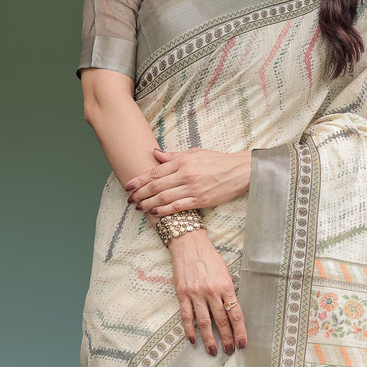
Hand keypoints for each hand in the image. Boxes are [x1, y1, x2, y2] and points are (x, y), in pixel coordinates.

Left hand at [126, 148, 249, 216]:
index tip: (128, 186)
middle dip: (140, 194)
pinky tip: (155, 213)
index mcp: (182, 161)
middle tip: (130, 199)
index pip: (155, 172)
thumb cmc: (216, 161)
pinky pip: (178, 207)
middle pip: (156, 186)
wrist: (239, 171)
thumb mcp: (194, 153)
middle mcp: (185, 174)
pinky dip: (164, 210)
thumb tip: (154, 154)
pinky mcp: (201, 200)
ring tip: (138, 208)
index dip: (139, 180)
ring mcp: (193, 188)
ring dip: (148, 204)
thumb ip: (173, 156)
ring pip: (164, 198)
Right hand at [167, 230, 246, 355]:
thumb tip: (232, 311)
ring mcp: (196, 294)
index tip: (242, 343)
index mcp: (226, 286)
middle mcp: (211, 291)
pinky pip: (187, 316)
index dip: (239, 331)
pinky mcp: (182, 294)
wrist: (189, 244)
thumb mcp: (225, 272)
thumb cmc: (209, 258)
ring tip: (213, 350)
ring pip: (204, 322)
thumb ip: (228, 291)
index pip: (235, 314)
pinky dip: (190, 330)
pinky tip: (193, 340)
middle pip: (221, 321)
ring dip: (209, 339)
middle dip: (227, 338)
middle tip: (229, 350)